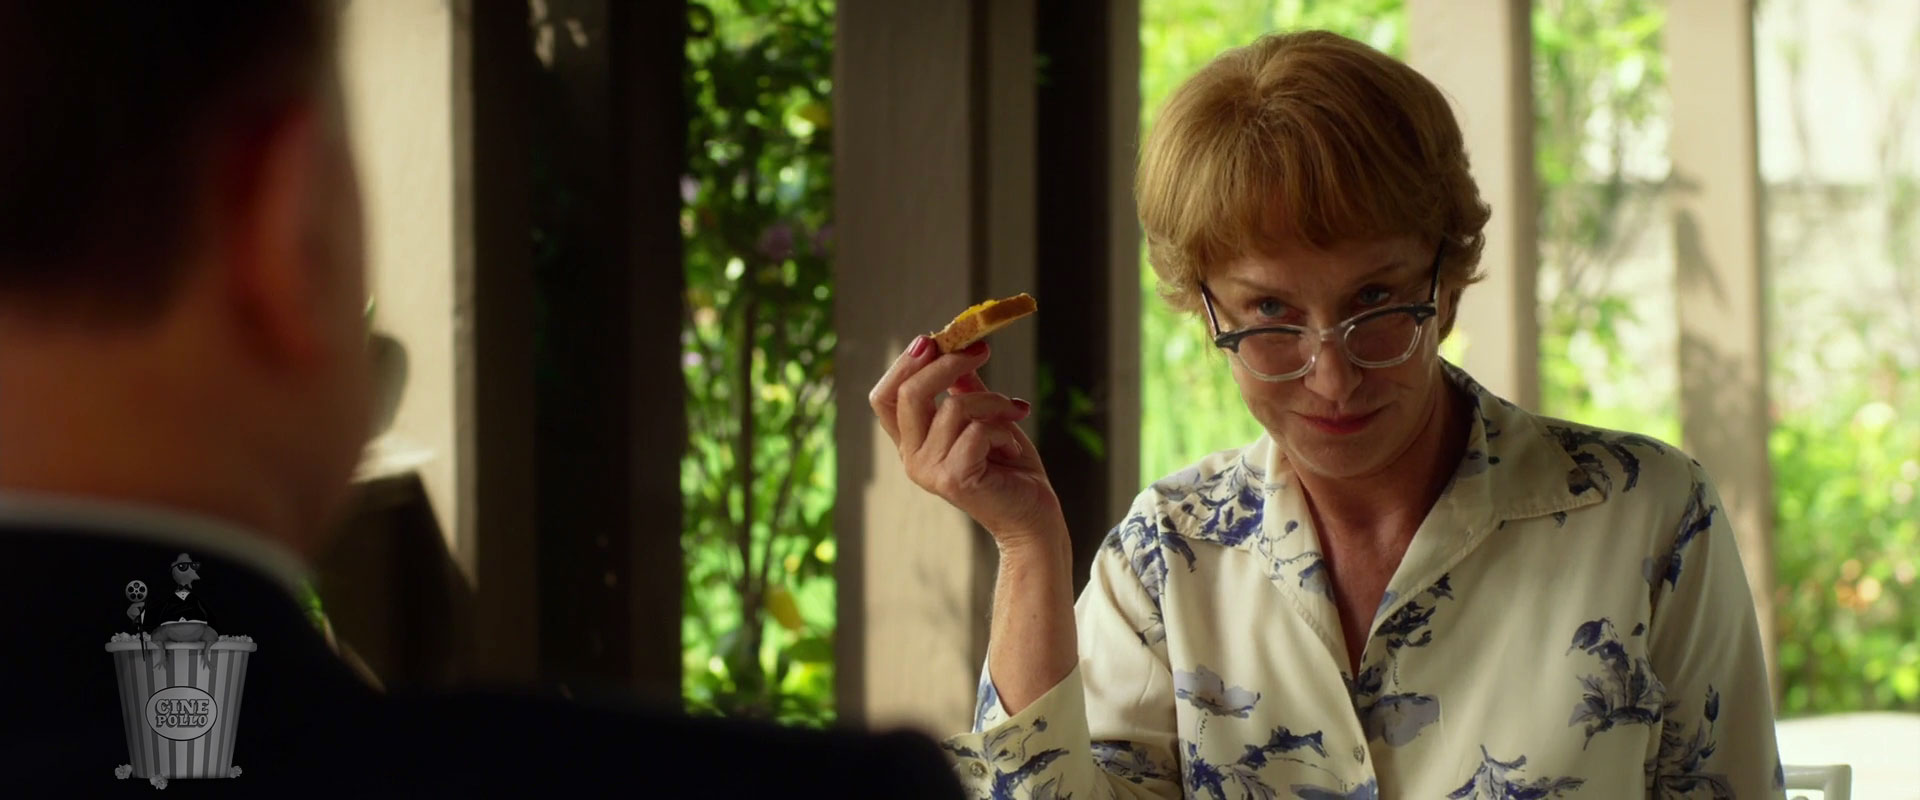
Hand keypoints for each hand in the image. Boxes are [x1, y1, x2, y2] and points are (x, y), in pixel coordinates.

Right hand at [869, 336, 1063, 548]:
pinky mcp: (954, 479)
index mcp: (913, 443)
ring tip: (1015, 415)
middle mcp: (912, 459)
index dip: (904, 364)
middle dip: (947, 363)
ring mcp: (930, 471)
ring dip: (994, 402)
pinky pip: (977, 430)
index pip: (884, 397)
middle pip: (908, 393)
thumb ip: (966, 390)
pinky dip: (1003, 430)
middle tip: (982, 352)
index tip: (934, 339)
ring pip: (954, 406)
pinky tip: (1013, 448)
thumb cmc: (1011, 470)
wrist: (1034, 518)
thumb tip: (956, 351)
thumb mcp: (986, 419)